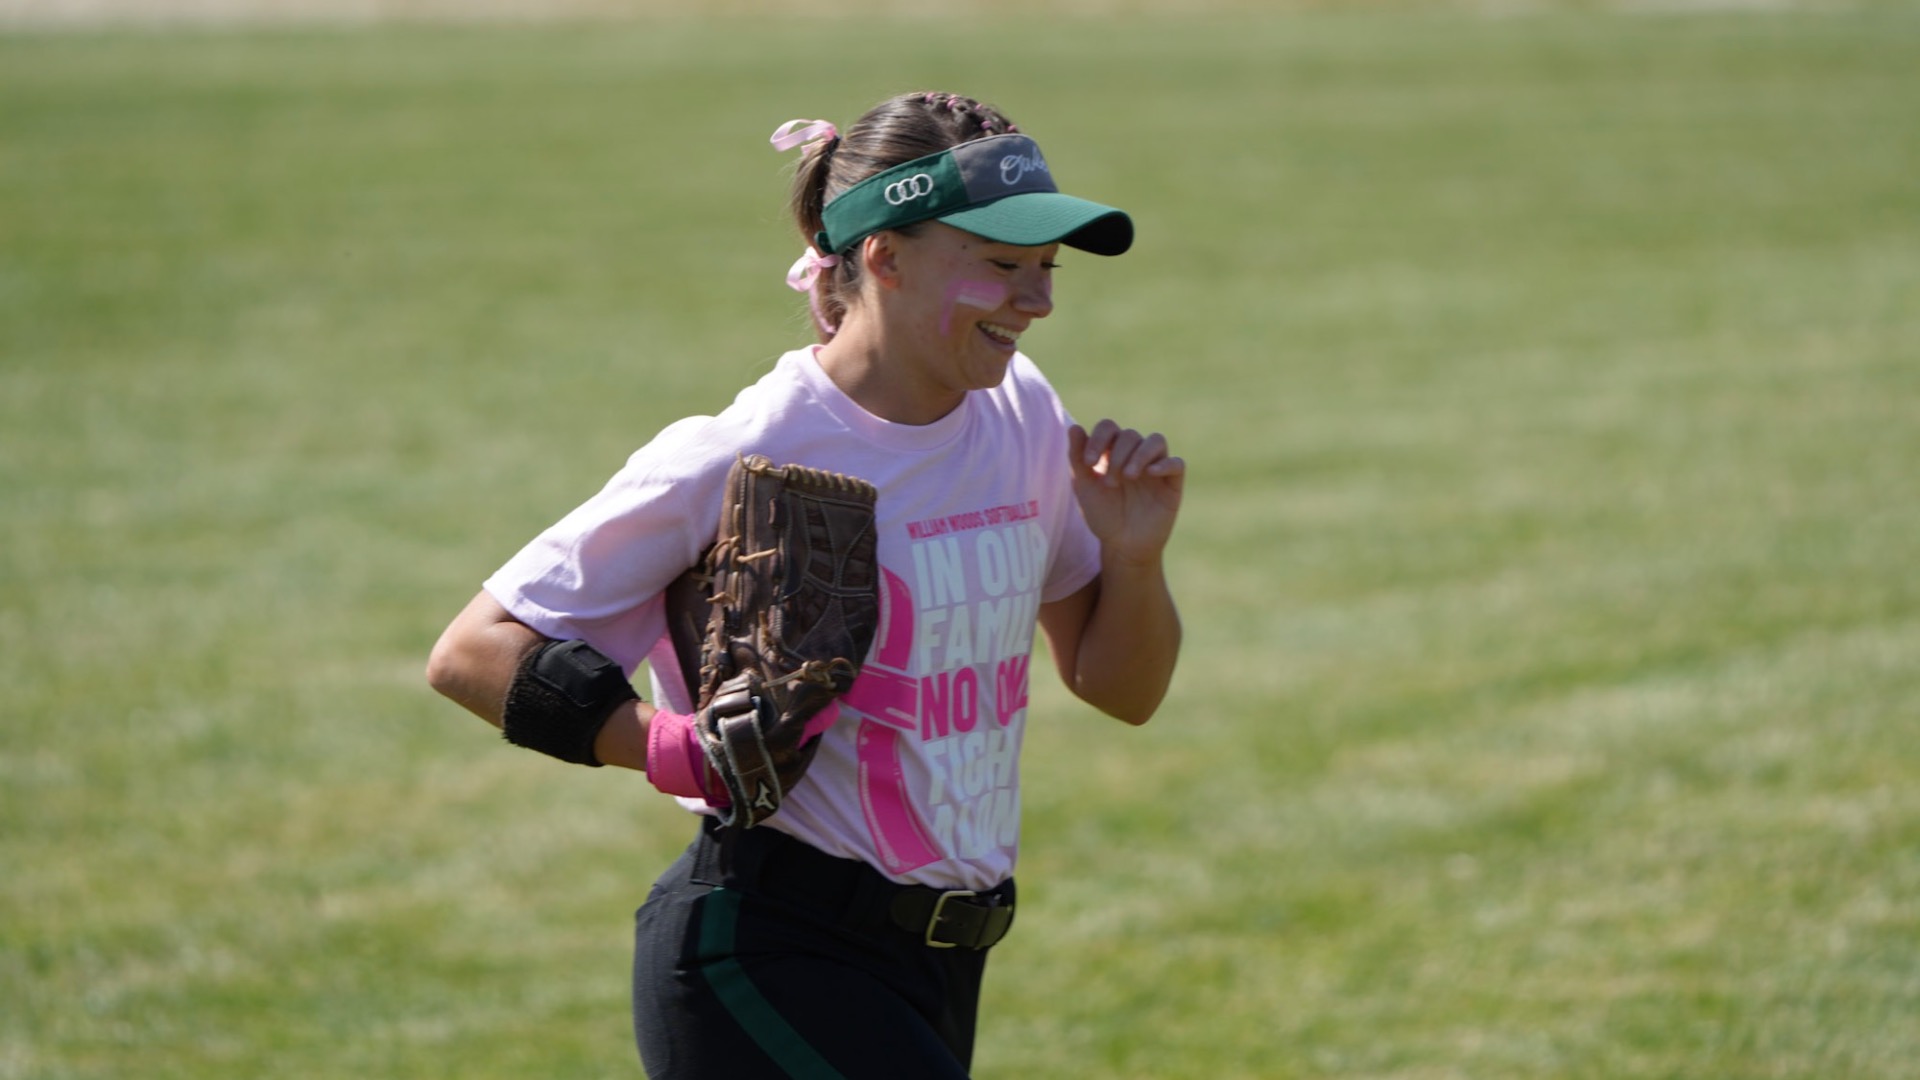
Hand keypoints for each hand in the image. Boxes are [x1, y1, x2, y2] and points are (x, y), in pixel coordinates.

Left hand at [1067, 420, 1184, 566]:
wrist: (1122, 545)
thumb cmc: (1103, 515)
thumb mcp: (1085, 488)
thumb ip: (1077, 458)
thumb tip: (1074, 427)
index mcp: (1112, 451)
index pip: (1108, 427)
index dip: (1098, 438)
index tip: (1089, 462)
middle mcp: (1135, 454)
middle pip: (1130, 434)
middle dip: (1117, 456)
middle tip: (1109, 483)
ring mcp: (1155, 466)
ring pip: (1156, 441)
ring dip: (1140, 454)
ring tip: (1129, 476)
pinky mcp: (1172, 482)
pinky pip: (1177, 463)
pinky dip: (1165, 464)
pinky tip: (1151, 473)